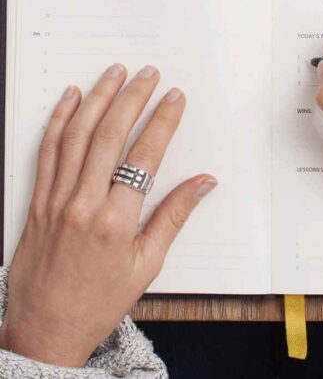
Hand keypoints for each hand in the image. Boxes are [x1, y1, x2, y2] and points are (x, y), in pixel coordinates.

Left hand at [0, 64, 216, 366]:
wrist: (45, 330)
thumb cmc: (99, 302)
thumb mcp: (147, 265)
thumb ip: (174, 217)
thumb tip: (204, 182)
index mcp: (117, 221)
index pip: (145, 156)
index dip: (162, 121)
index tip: (174, 98)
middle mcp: (84, 204)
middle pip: (110, 135)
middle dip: (132, 98)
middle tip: (148, 74)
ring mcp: (56, 199)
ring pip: (77, 135)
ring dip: (97, 98)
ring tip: (114, 73)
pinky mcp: (37, 200)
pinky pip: (47, 150)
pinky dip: (59, 119)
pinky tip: (71, 97)